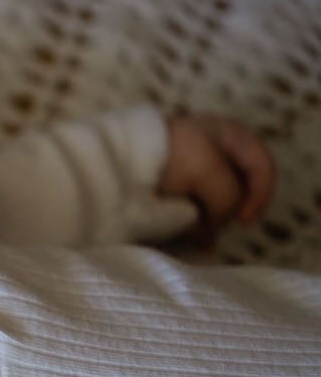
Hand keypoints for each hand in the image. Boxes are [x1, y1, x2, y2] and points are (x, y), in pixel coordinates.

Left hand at [157, 113, 273, 245]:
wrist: (115, 158)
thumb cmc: (168, 156)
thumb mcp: (210, 172)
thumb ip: (228, 198)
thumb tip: (216, 225)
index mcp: (230, 136)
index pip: (262, 167)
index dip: (260, 195)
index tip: (243, 221)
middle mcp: (214, 151)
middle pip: (237, 189)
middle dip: (228, 213)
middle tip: (214, 231)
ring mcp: (191, 170)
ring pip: (213, 203)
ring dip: (209, 223)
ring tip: (197, 239)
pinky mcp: (170, 189)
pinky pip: (190, 211)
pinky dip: (192, 226)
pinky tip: (188, 240)